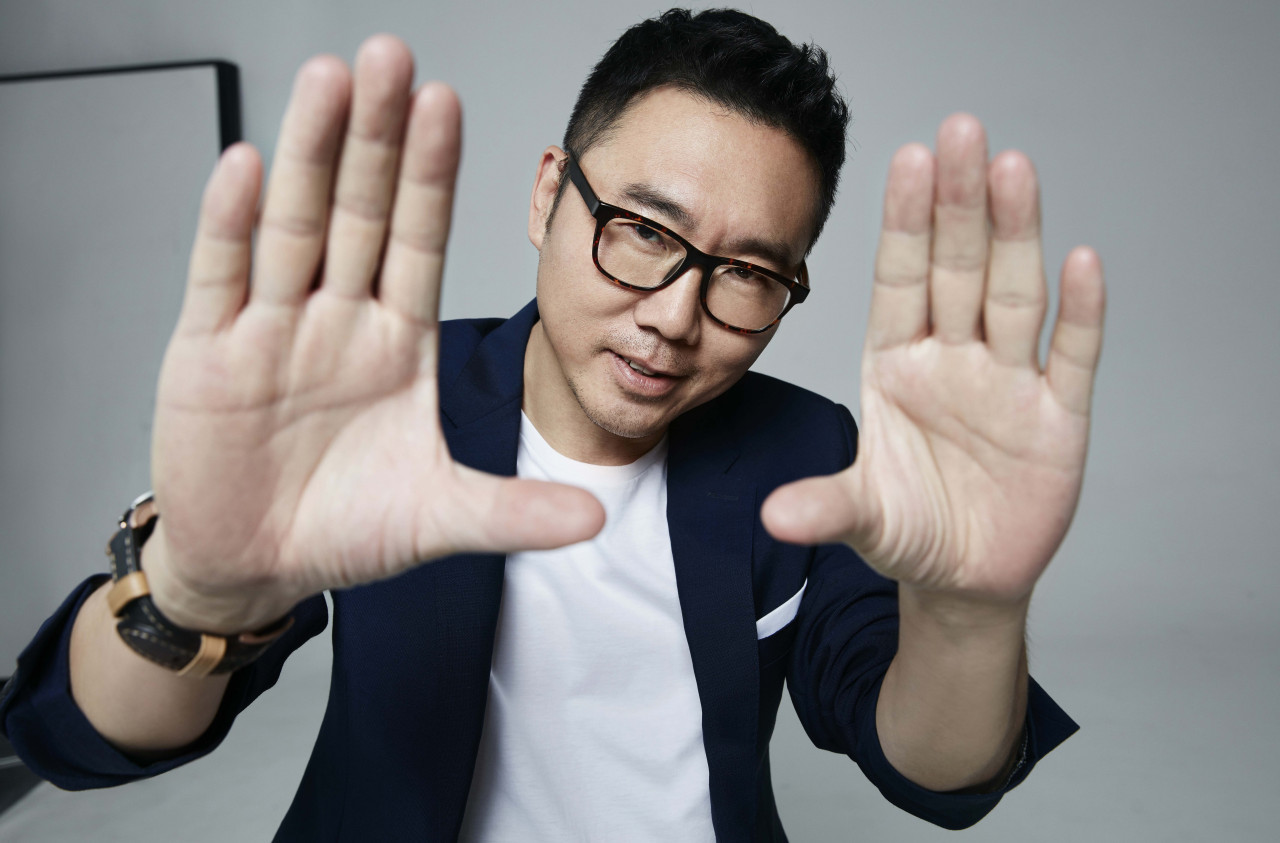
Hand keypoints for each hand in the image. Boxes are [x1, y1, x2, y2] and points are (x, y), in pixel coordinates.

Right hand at [146, 36, 603, 631]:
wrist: (258, 565)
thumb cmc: (344, 530)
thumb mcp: (439, 517)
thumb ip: (514, 511)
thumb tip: (596, 515)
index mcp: (396, 343)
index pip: (419, 241)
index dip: (431, 176)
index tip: (449, 104)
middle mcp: (336, 320)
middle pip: (360, 212)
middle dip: (377, 139)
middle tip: (390, 56)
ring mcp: (271, 331)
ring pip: (292, 226)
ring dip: (309, 155)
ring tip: (329, 82)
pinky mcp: (208, 356)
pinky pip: (220, 279)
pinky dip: (230, 225)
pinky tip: (247, 165)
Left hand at [762, 114, 1104, 605]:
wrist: (965, 578)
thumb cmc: (909, 528)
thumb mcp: (863, 518)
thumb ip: (826, 507)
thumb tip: (775, 517)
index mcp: (897, 364)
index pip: (900, 280)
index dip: (905, 224)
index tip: (907, 158)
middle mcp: (952, 359)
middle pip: (958, 269)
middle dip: (959, 204)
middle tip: (963, 130)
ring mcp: (1007, 383)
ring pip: (1013, 295)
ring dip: (1015, 236)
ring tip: (1013, 169)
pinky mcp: (1057, 419)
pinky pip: (1070, 357)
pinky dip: (1079, 314)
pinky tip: (1082, 262)